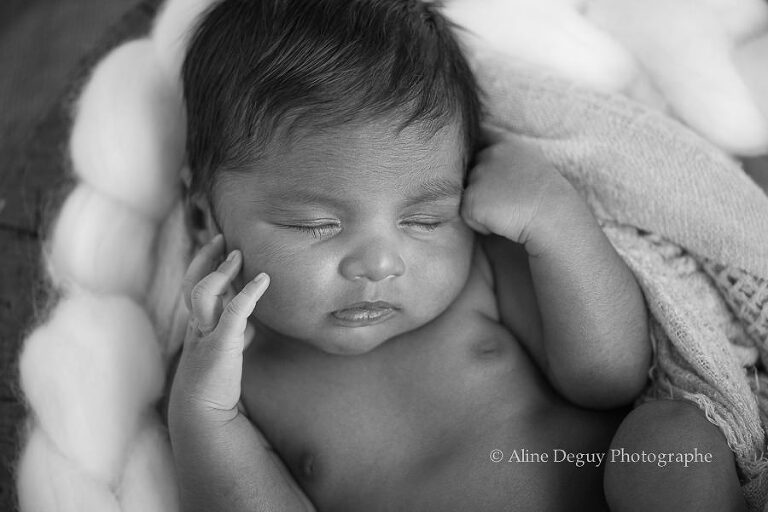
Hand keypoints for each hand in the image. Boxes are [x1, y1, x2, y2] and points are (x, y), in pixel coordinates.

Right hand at [170, 233, 268, 423]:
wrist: (204, 415)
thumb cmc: (216, 384)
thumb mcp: (225, 353)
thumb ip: (234, 335)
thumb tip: (249, 325)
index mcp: (196, 327)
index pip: (193, 289)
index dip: (203, 266)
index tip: (219, 250)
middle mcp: (195, 327)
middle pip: (192, 284)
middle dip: (204, 259)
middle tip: (220, 238)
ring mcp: (205, 336)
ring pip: (203, 293)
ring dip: (221, 271)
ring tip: (238, 255)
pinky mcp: (221, 346)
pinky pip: (234, 312)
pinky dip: (249, 293)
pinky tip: (263, 281)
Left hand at [461, 130, 584, 254]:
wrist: (553, 216)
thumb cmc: (549, 198)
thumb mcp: (532, 164)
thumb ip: (508, 158)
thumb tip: (488, 158)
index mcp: (506, 143)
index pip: (481, 136)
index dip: (479, 150)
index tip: (487, 163)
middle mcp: (489, 154)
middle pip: (471, 171)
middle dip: (484, 187)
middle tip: (511, 199)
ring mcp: (478, 175)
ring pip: (469, 194)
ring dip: (484, 206)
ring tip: (509, 210)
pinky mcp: (471, 198)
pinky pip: (467, 216)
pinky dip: (481, 224)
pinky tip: (503, 221)